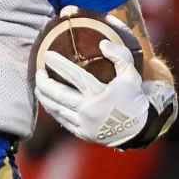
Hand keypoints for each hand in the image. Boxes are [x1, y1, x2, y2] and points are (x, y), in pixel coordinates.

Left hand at [34, 39, 149, 146]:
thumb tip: (102, 44)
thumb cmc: (133, 98)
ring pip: (55, 108)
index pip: (74, 75)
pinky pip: (61, 120)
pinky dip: (52, 109)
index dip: (58, 63)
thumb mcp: (131, 75)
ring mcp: (84, 124)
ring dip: (43, 96)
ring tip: (39, 85)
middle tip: (38, 71)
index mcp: (99, 94)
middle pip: (58, 94)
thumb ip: (120, 56)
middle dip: (43, 82)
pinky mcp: (82, 133)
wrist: (140, 128)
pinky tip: (48, 101)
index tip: (47, 55)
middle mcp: (89, 110)